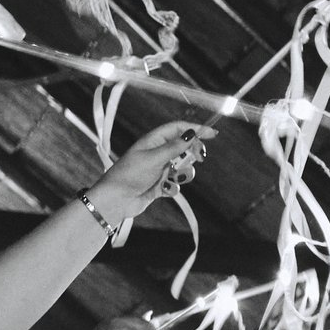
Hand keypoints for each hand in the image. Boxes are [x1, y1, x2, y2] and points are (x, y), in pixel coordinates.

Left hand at [90, 121, 204, 220]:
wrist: (117, 200)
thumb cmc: (129, 175)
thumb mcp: (154, 158)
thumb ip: (175, 147)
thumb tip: (191, 133)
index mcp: (154, 141)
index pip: (178, 129)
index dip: (195, 129)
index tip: (212, 134)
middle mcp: (157, 153)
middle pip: (184, 147)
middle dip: (193, 153)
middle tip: (200, 158)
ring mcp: (159, 169)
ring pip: (183, 167)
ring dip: (183, 173)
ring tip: (175, 178)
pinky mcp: (160, 184)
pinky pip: (176, 183)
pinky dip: (173, 187)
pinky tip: (164, 190)